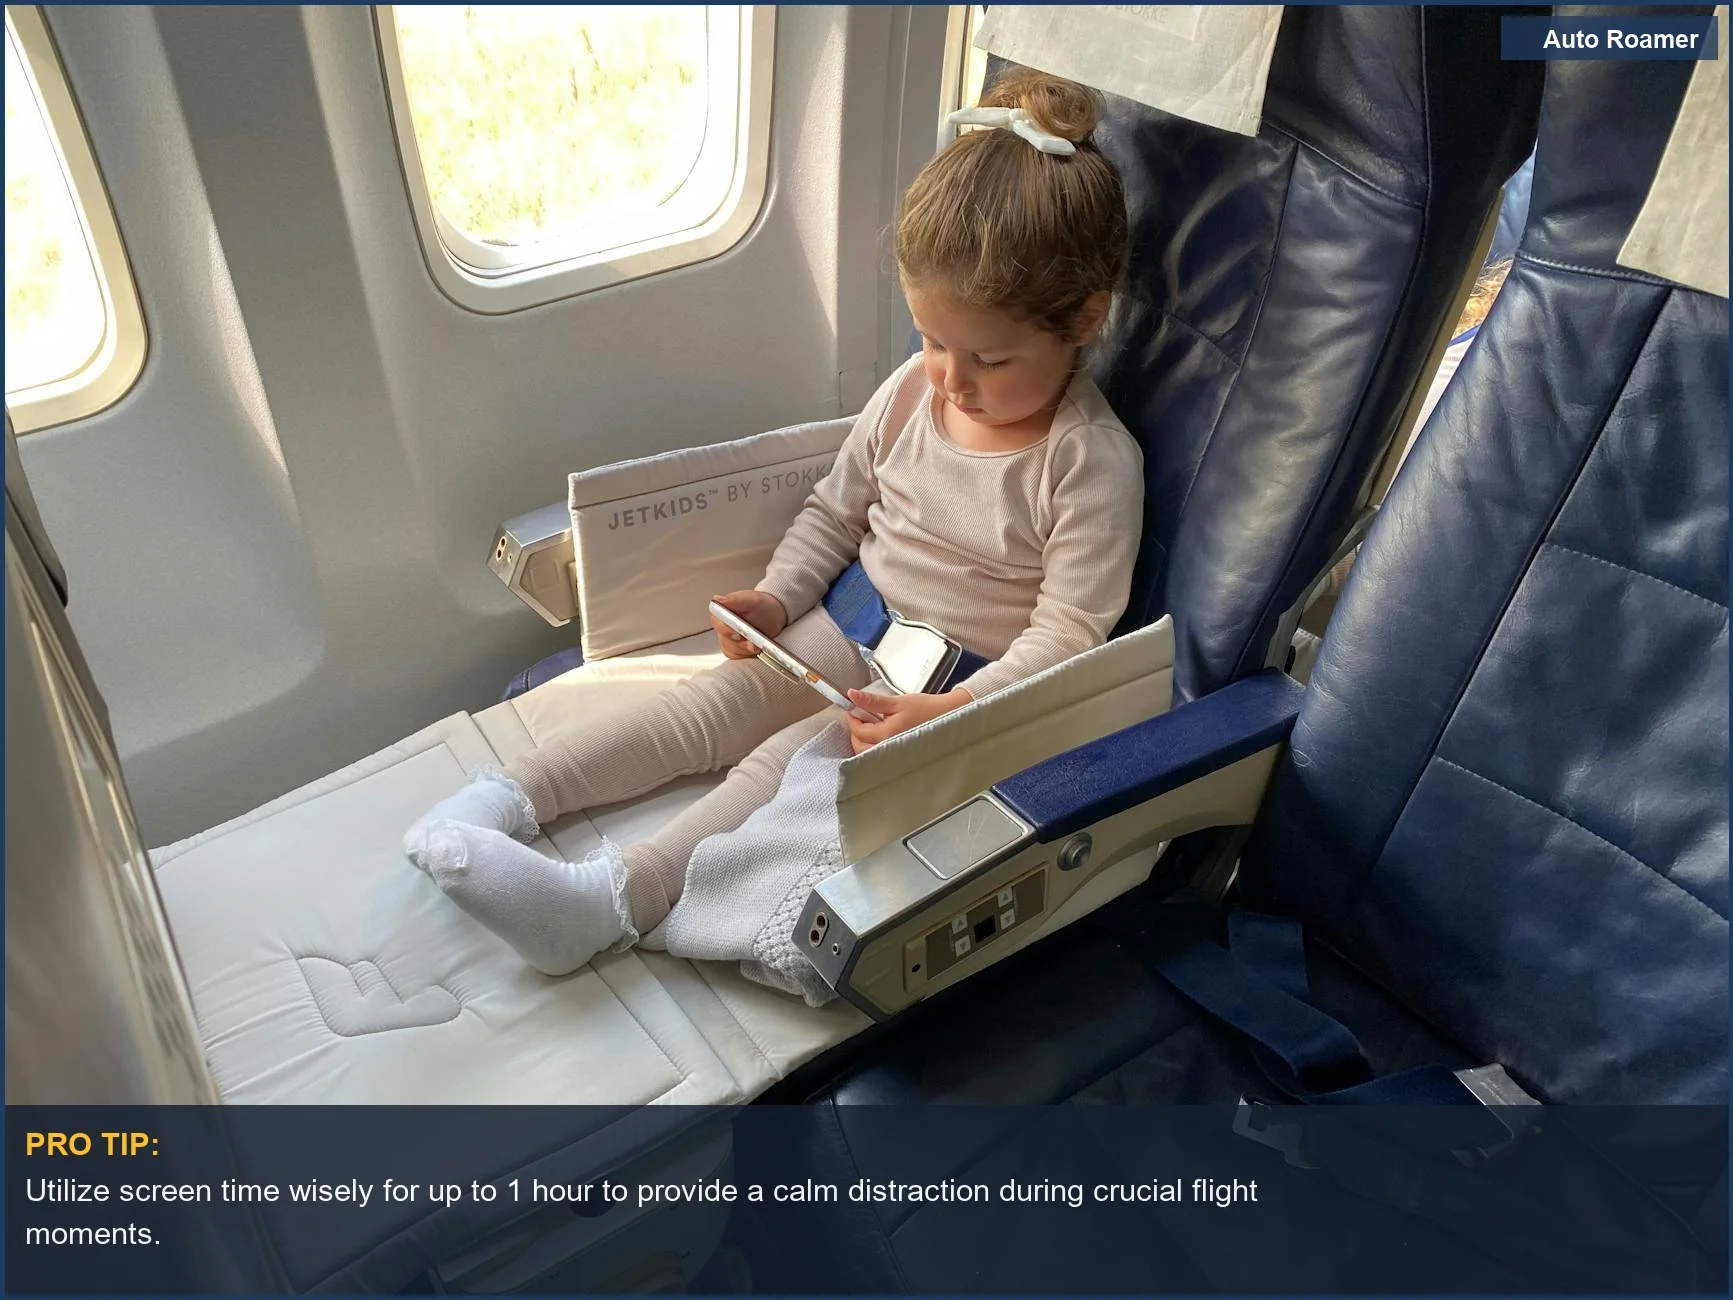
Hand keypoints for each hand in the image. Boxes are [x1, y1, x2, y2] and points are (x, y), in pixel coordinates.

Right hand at [710, 589, 787, 658]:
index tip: (738, 634)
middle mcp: (723, 625)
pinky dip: (745, 655)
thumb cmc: (764, 606)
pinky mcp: (735, 648)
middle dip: (739, 643)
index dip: (726, 630)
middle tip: (753, 642)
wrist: (775, 616)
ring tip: (757, 645)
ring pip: (730, 649)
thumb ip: (735, 600)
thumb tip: (718, 600)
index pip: (717, 623)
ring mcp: (728, 638)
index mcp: (724, 611)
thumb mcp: (752, 599)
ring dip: (744, 649)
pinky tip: (754, 648)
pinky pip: (735, 656)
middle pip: (723, 639)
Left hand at [843, 686, 972, 753]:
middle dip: (856, 732)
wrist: (950, 716)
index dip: (852, 718)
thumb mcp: (897, 701)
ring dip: (864, 742)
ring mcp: (895, 756)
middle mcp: (889, 750)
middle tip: (860, 718)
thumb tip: (852, 695)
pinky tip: (882, 735)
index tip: (852, 709)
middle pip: (859, 747)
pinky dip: (875, 747)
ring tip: (871, 726)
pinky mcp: (901, 757)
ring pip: (869, 755)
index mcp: (887, 735)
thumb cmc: (927, 709)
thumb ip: (872, 701)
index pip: (858, 731)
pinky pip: (881, 756)